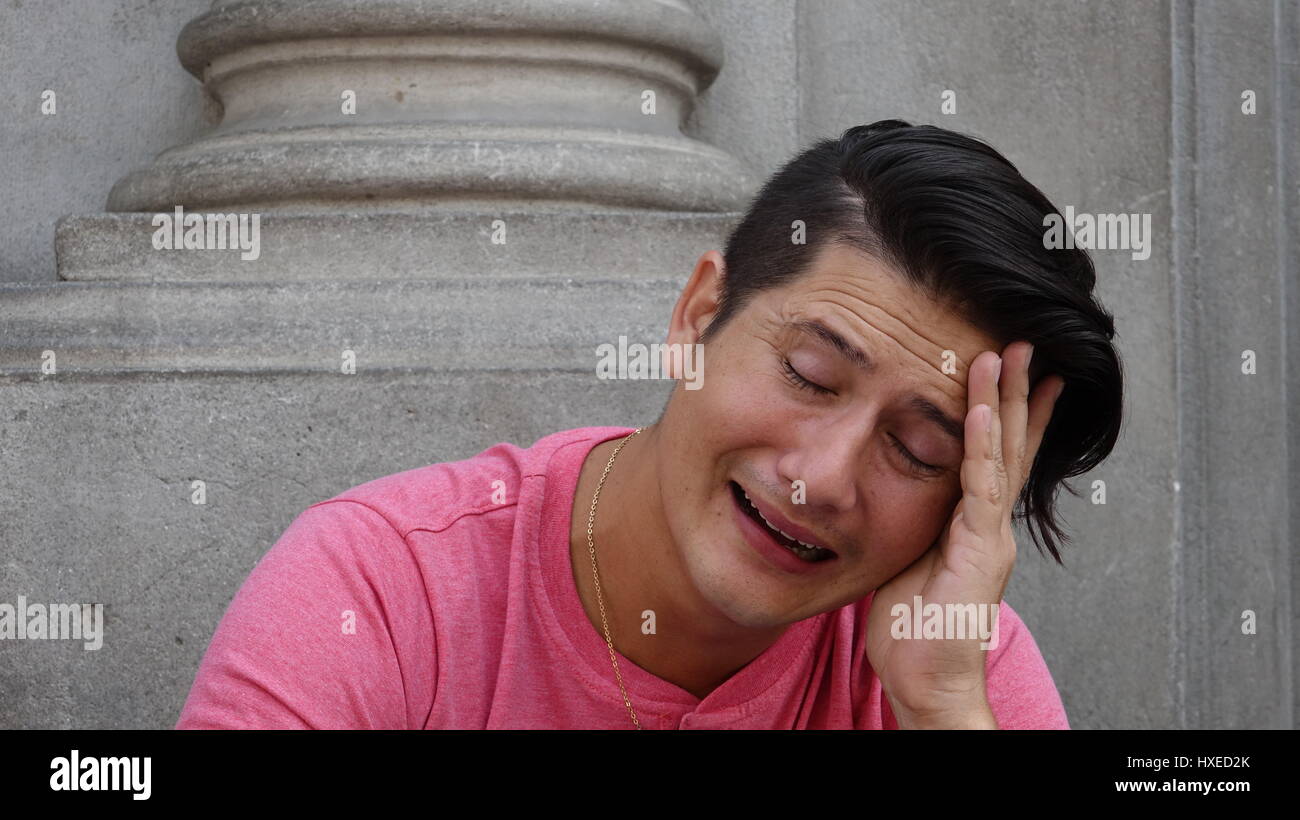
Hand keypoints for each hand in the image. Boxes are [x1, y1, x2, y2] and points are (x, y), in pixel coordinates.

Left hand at [865, 341, 1063, 727]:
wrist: (926, 682)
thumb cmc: (912, 630)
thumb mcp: (905, 559)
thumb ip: (909, 522)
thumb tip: (882, 490)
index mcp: (972, 523)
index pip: (992, 455)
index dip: (1003, 412)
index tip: (1012, 370)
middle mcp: (988, 523)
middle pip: (1006, 443)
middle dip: (1015, 391)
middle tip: (1025, 342)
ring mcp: (989, 535)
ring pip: (998, 454)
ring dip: (1002, 401)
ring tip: (1008, 353)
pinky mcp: (980, 551)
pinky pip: (981, 488)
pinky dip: (981, 445)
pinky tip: (982, 409)